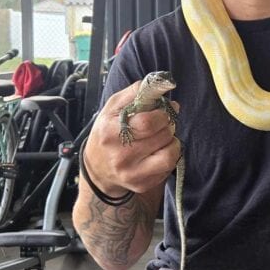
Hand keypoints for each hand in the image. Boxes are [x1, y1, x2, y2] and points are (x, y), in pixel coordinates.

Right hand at [82, 78, 180, 196]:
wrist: (98, 169)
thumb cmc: (107, 134)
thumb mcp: (111, 109)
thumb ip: (132, 94)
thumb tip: (153, 84)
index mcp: (111, 133)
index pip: (148, 122)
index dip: (163, 113)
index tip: (167, 108)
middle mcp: (121, 155)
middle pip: (162, 136)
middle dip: (169, 125)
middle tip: (165, 122)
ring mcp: (132, 173)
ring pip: (169, 154)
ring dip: (172, 141)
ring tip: (164, 136)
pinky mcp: (142, 184)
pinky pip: (168, 168)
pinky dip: (170, 155)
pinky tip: (160, 150)